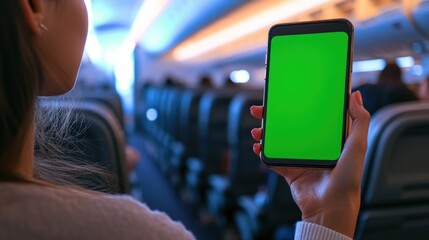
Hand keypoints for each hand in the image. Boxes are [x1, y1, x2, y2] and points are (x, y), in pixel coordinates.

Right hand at [250, 91, 369, 237]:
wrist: (331, 206)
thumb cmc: (348, 177)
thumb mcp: (357, 145)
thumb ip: (359, 120)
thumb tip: (355, 95)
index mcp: (329, 138)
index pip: (312, 115)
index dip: (300, 103)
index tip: (288, 93)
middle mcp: (314, 146)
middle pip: (290, 125)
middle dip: (274, 116)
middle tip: (261, 109)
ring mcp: (301, 159)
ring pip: (279, 140)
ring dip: (266, 133)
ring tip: (257, 129)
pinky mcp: (291, 171)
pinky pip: (274, 159)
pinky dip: (264, 153)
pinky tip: (258, 146)